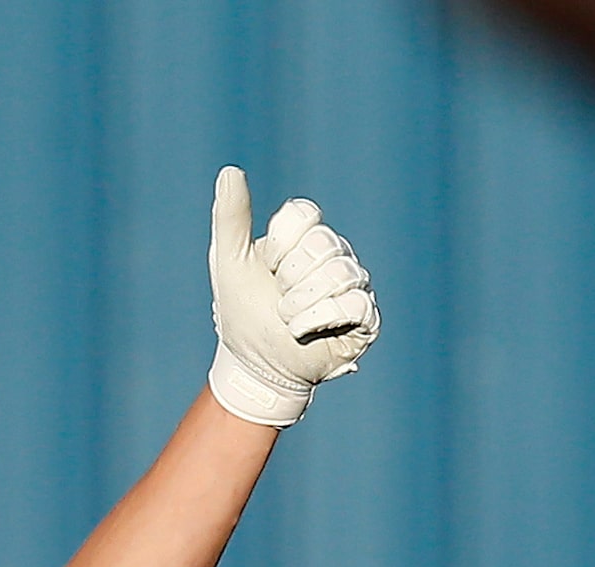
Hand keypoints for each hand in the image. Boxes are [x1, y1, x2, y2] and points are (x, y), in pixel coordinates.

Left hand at [207, 166, 379, 427]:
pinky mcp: (365, 318)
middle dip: (289, 280)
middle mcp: (334, 256)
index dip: (280, 245)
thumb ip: (231, 218)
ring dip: (300, 306)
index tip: (265, 268)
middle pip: (322, 245)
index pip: (304, 216)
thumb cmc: (242, 314)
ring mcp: (352, 286)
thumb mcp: (229, 262)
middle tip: (277, 301)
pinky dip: (318, 321)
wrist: (253, 367)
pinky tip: (304, 332)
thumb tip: (230, 171)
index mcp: (305, 239)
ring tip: (288, 322)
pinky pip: (354, 304)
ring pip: (339, 275)